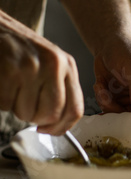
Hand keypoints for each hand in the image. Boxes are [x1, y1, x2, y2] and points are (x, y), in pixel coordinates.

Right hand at [0, 12, 83, 134]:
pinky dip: (2, 99)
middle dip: (35, 118)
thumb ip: (58, 87)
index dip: (62, 127)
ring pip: (26, 113)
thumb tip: (58, 122)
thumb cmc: (20, 48)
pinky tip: (2, 81)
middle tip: (24, 104)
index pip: (75, 108)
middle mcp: (53, 65)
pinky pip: (6, 104)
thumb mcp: (49, 62)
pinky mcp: (9, 71)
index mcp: (67, 65)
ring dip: (15, 107)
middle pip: (51, 114)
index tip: (49, 130)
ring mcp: (31, 68)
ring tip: (12, 86)